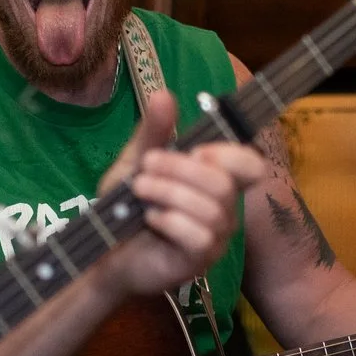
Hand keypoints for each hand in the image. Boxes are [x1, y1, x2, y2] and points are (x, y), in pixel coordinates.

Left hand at [93, 90, 266, 299]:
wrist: (104, 251)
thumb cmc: (127, 208)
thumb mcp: (137, 163)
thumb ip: (154, 133)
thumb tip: (164, 94)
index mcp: (216, 182)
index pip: (251, 165)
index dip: (229, 154)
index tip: (194, 149)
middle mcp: (223, 210)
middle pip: (223, 183)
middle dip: (180, 168)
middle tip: (146, 167)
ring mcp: (214, 237)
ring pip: (211, 209)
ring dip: (169, 192)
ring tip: (140, 189)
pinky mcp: (199, 260)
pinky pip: (199, 236)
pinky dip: (171, 221)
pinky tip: (150, 218)